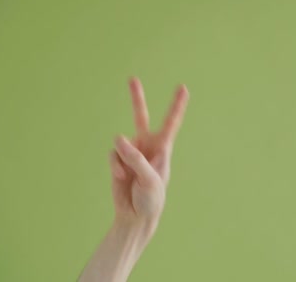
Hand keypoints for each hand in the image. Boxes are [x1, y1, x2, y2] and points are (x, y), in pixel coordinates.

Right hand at [110, 77, 188, 227]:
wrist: (135, 215)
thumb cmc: (151, 198)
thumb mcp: (149, 179)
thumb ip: (135, 158)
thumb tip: (118, 138)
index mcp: (163, 148)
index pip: (171, 123)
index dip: (177, 105)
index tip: (183, 88)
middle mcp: (147, 146)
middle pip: (141, 116)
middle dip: (136, 98)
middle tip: (132, 78)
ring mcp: (131, 152)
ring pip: (120, 142)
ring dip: (123, 158)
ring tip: (128, 175)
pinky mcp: (118, 160)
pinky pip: (112, 154)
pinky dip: (115, 166)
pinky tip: (121, 178)